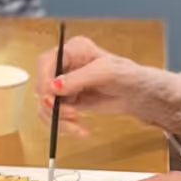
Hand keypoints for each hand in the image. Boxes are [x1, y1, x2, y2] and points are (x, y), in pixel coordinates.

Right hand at [33, 36, 147, 135]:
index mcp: (72, 50)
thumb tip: (53, 87)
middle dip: (51, 103)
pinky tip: (80, 130)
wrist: (139, 95)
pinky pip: (56, 115)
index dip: (43, 78)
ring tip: (77, 125)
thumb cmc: (127, 75)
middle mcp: (64, 67)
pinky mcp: (68, 102)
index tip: (50, 96)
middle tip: (68, 115)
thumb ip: (77, 79)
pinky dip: (64, 125)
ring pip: (46, 104)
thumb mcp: (104, 72)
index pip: (46, 61)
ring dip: (58, 118)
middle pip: (42, 84)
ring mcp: (65, 85)